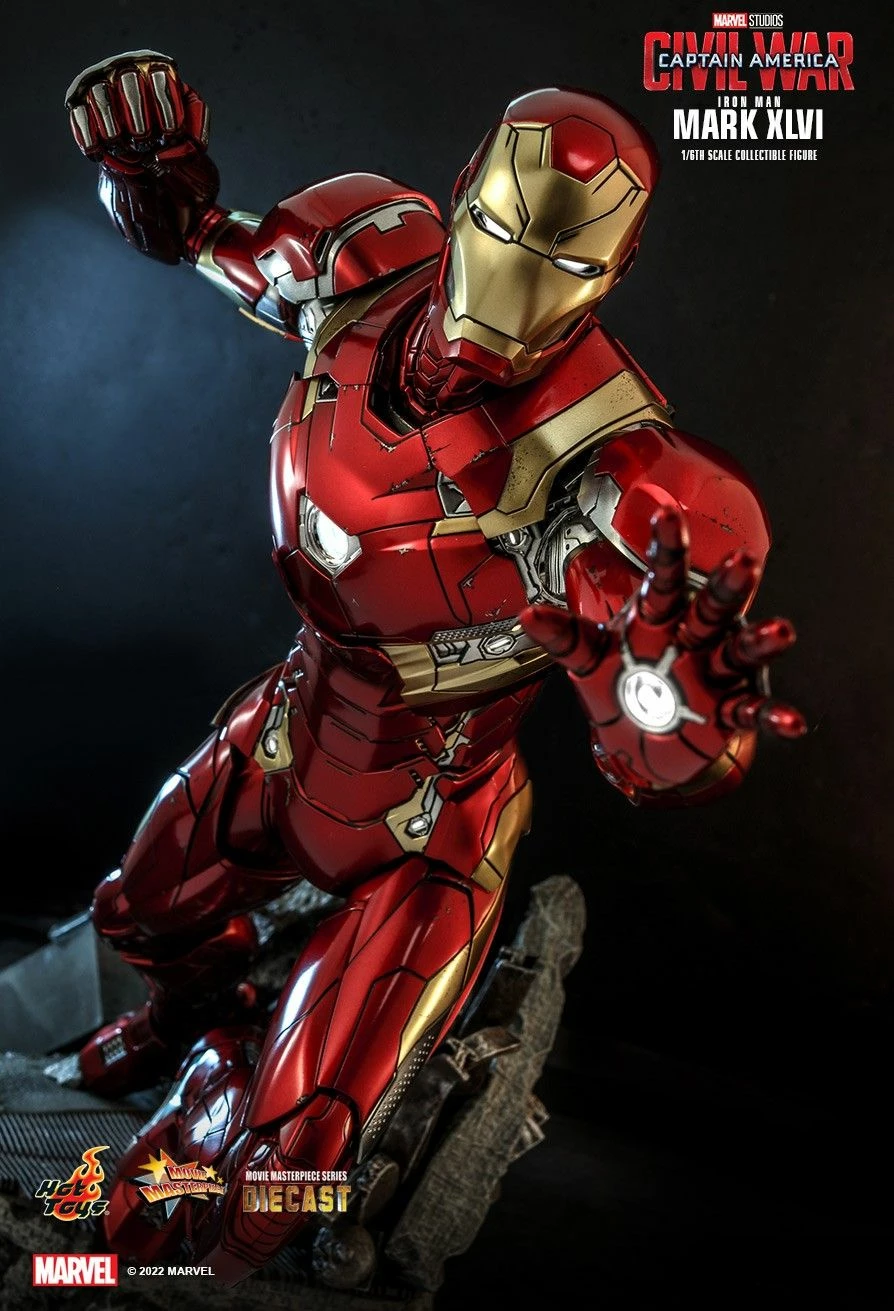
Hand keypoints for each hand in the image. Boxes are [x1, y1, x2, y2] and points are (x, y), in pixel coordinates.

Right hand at [65, 50, 208, 166]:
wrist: (144, 147)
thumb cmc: (168, 133)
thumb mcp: (192, 135)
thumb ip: (194, 142)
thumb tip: (163, 156)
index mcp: (157, 69)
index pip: (160, 77)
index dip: (166, 108)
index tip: (170, 134)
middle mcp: (126, 68)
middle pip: (129, 80)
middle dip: (139, 119)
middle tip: (144, 140)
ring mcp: (100, 82)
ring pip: (101, 96)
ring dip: (114, 129)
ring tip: (123, 148)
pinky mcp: (79, 101)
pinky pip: (79, 114)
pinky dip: (90, 138)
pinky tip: (100, 154)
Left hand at [520, 505, 805, 799]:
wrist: (634, 744)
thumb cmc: (615, 687)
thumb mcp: (587, 661)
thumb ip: (563, 637)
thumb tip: (526, 614)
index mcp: (657, 618)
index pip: (663, 579)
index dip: (666, 549)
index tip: (667, 515)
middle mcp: (691, 638)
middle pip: (711, 609)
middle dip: (726, 588)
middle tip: (743, 562)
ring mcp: (712, 673)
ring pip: (738, 652)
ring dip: (760, 643)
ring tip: (781, 632)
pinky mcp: (725, 712)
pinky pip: (751, 712)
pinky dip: (772, 717)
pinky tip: (792, 723)